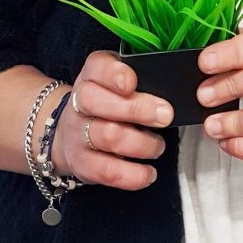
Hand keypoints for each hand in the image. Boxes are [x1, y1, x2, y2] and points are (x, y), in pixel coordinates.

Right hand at [51, 51, 172, 189]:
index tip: (132, 83)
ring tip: (158, 146)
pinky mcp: (82, 162)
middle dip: (137, 110)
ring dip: (141, 143)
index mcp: (92, 73)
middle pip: (100, 103)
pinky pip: (107, 171)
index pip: (98, 68)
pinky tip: (149, 173)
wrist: (70, 129)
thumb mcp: (118, 78)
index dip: (114, 75)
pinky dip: (132, 175)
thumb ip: (141, 76)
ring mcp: (78, 133)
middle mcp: (80, 101)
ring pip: (107, 136)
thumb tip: (172, 87)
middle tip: (166, 115)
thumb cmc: (108, 99)